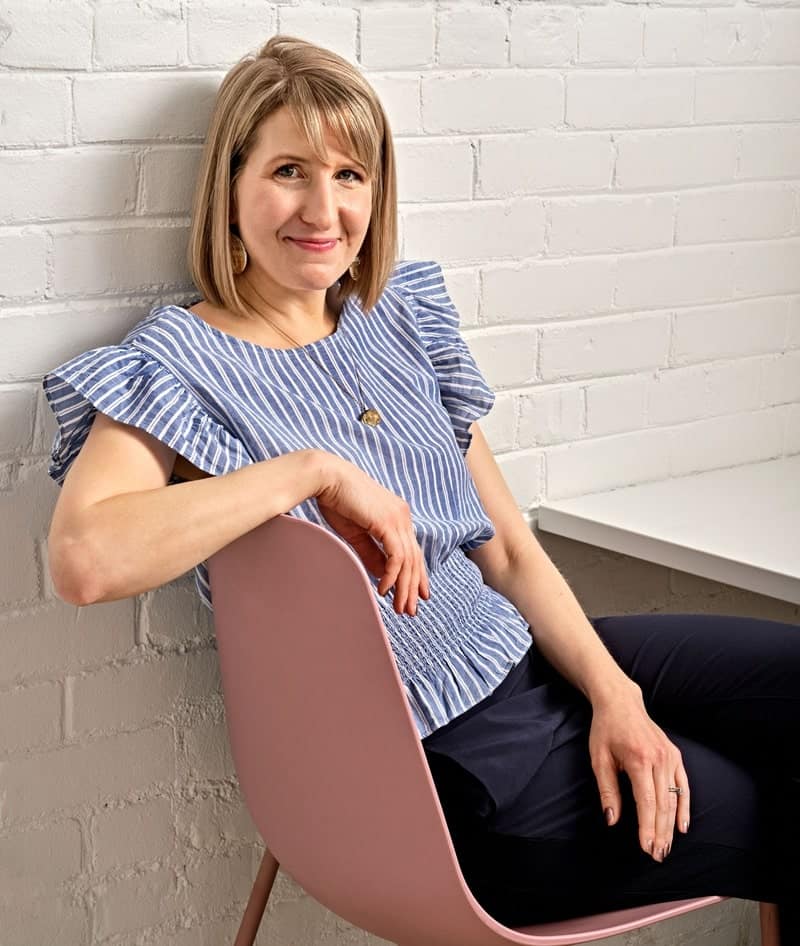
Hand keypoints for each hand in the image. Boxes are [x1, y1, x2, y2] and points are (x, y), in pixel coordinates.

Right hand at [313, 453, 429, 616]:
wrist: (327, 478)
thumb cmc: (338, 501)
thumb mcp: (357, 533)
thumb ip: (371, 553)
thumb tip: (383, 574)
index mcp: (397, 516)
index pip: (412, 551)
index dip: (417, 575)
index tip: (417, 595)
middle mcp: (402, 516)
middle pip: (414, 559)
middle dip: (413, 587)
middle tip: (410, 611)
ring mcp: (398, 518)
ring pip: (408, 561)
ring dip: (404, 587)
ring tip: (399, 607)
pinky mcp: (388, 522)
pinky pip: (396, 556)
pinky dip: (392, 576)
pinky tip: (385, 590)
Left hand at [589, 688, 689, 861]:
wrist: (620, 702)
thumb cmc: (605, 730)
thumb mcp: (599, 759)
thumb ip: (608, 791)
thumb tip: (612, 820)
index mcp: (639, 759)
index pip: (646, 802)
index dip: (647, 828)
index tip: (646, 848)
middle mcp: (658, 759)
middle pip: (663, 804)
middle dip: (661, 832)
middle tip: (657, 856)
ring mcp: (670, 756)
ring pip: (675, 798)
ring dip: (672, 825)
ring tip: (667, 847)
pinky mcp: (675, 755)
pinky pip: (684, 785)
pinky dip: (684, 806)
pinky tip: (682, 825)